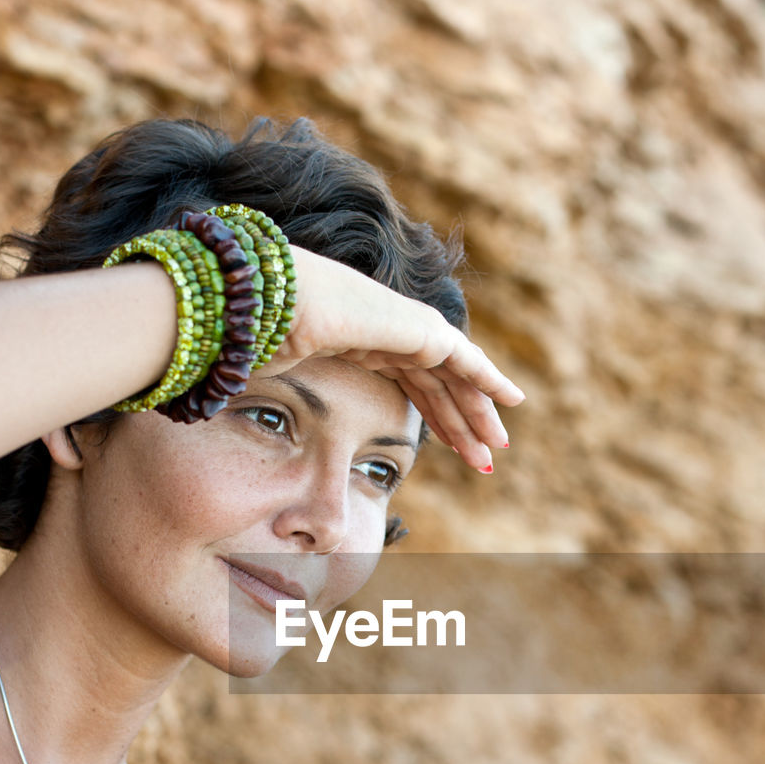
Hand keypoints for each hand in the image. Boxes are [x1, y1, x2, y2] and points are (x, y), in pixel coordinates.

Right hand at [265, 246, 524, 471]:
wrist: (266, 305)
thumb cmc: (256, 339)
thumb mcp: (273, 381)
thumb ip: (281, 401)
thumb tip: (251, 426)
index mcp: (354, 339)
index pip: (403, 382)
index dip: (426, 415)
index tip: (438, 448)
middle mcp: (385, 330)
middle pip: (435, 385)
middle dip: (457, 423)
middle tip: (480, 458)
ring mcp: (404, 327)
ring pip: (455, 379)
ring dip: (477, 415)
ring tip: (496, 449)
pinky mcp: (420, 330)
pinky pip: (466, 361)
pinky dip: (490, 380)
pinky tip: (513, 402)